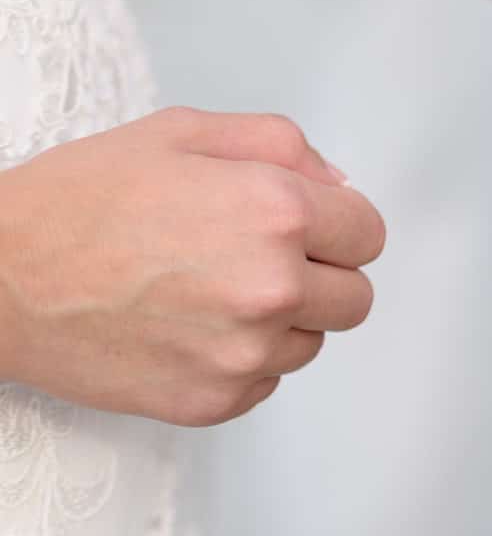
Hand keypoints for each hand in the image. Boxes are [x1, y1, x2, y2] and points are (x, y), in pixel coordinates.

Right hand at [0, 108, 385, 427]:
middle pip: (356, 296)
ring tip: (209, 290)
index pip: (369, 234)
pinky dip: (242, 359)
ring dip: (282, 320)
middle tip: (256, 258)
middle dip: (321, 274)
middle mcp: (272, 287)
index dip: (336, 225)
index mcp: (277, 212)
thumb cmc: (78, 201)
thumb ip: (280, 147)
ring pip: (313, 342)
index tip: (302, 225)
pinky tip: (188, 328)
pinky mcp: (212, 401)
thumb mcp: (182, 134)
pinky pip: (266, 382)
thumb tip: (339, 185)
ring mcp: (243, 353)